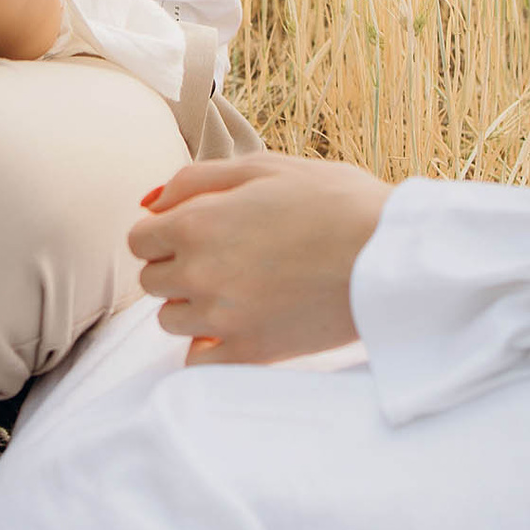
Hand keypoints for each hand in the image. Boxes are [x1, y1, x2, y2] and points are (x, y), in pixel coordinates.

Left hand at [128, 153, 394, 364]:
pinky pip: (196, 362)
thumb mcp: (263, 167)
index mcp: (197, 223)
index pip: (139, 238)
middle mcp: (199, 273)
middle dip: (176, 266)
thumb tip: (149, 203)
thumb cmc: (334, 200)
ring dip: (192, 305)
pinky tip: (235, 326)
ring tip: (239, 288)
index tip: (195, 231)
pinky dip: (206, 347)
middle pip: (151, 280)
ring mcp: (222, 318)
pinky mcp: (250, 353)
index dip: (164, 231)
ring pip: (170, 320)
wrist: (390, 254)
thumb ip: (195, 180)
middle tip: (224, 256)